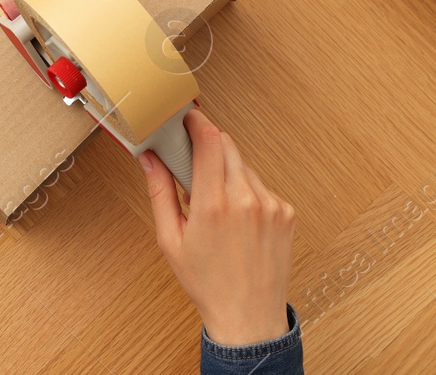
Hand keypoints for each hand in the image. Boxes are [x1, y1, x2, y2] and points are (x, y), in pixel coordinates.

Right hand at [142, 109, 294, 346]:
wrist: (249, 317)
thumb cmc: (207, 283)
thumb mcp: (171, 241)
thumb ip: (160, 193)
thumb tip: (149, 158)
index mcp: (213, 204)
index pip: (208, 139)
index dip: (195, 121)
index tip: (185, 119)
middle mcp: (246, 199)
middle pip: (226, 144)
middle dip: (208, 145)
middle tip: (193, 163)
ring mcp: (271, 204)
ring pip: (244, 165)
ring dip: (227, 172)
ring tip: (217, 205)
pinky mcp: (286, 212)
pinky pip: (261, 186)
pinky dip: (246, 191)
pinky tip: (238, 219)